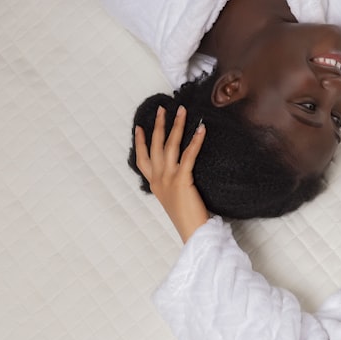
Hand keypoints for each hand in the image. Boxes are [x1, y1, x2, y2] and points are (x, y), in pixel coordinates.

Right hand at [133, 105, 209, 242]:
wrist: (192, 231)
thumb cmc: (187, 216)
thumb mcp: (172, 198)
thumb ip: (170, 184)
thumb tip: (177, 171)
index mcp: (154, 183)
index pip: (142, 159)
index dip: (140, 142)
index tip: (139, 126)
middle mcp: (158, 179)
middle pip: (155, 146)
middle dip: (158, 125)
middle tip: (162, 108)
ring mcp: (168, 178)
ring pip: (170, 146)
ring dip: (176, 126)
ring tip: (182, 111)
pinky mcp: (182, 180)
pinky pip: (189, 155)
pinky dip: (195, 141)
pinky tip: (201, 129)